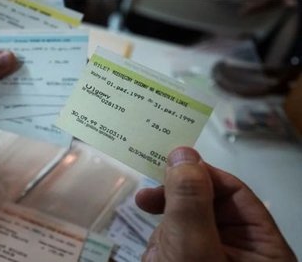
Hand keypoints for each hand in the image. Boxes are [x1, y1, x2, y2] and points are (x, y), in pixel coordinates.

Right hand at [135, 147, 295, 261]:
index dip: (203, 174)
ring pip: (189, 216)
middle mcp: (239, 249)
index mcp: (261, 247)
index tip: (171, 162)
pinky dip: (159, 232)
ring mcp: (211, 255)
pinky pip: (176, 234)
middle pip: (209, 202)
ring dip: (164, 209)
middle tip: (151, 186)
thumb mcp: (192, 244)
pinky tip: (151, 238)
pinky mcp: (187, 261)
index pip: (236, 193)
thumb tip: (183, 152)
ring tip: (143, 203)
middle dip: (177, 192)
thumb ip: (190, 199)